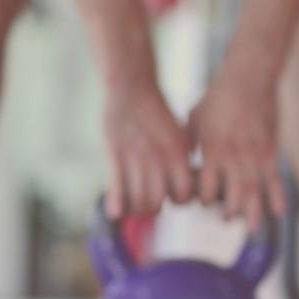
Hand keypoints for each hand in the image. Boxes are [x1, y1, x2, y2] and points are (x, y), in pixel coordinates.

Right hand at [101, 80, 193, 217]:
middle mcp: (160, 159)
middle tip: (147, 203)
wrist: (132, 86)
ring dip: (134, 208)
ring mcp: (137, 158)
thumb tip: (181, 180)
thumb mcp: (177, 132)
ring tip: (131, 205)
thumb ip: (178, 157)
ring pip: (138, 201)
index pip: (183, 195)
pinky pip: (116, 189)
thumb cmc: (153, 110)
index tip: (169, 197)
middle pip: (158, 203)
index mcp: (178, 153)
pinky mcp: (115, 156)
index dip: (177, 201)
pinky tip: (114, 211)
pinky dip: (115, 205)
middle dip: (152, 207)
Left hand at [187, 68, 286, 229]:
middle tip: (227, 220)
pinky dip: (277, 196)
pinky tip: (279, 212)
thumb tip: (176, 161)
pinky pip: (274, 178)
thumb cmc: (217, 99)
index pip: (205, 185)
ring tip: (253, 230)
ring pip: (255, 190)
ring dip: (254, 212)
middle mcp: (233, 156)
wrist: (249, 77)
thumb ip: (187, 144)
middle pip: (232, 193)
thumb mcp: (194, 121)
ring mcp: (254, 154)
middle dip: (229, 211)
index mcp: (211, 150)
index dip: (202, 198)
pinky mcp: (271, 150)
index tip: (200, 202)